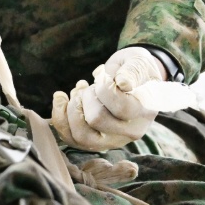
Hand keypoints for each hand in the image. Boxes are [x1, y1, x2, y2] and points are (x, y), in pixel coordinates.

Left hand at [51, 47, 193, 150]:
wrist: (130, 81)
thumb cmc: (134, 69)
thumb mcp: (138, 62)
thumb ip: (133, 70)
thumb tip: (123, 83)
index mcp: (145, 112)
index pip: (120, 106)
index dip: (105, 88)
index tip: (106, 77)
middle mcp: (130, 132)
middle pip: (96, 119)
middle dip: (86, 96)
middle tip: (91, 86)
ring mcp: (112, 141)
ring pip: (80, 136)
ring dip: (72, 108)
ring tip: (78, 91)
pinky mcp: (94, 143)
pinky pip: (69, 137)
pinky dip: (60, 116)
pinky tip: (62, 98)